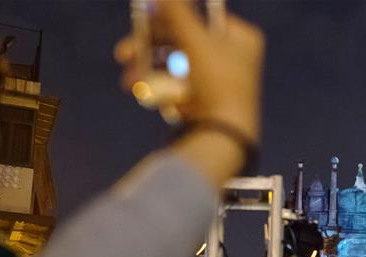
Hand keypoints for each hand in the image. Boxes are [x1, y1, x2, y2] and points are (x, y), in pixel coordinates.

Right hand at [115, 1, 263, 182]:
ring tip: (129, 82)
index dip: (169, 15)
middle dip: (149, 49)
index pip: (201, 15)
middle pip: (184, 41)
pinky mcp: (210, 102)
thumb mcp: (196, 40)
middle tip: (123, 54)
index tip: (142, 17)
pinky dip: (162, 88)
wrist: (226, 136)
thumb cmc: (218, 83)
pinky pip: (182, 87)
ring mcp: (222, 81)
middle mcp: (235, 57)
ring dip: (149, 71)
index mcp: (241, 37)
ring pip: (178, 66)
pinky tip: (143, 94)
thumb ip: (177, 12)